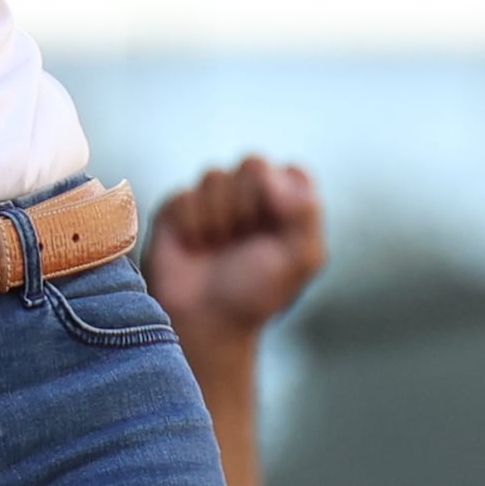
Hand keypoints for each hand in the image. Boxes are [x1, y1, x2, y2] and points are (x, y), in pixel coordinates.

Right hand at [148, 156, 326, 368]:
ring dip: (220, 219)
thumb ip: (306, 210)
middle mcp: (250, 194)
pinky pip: (185, 195)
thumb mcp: (302, 258)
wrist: (206, 321)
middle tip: (244, 240)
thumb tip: (271, 175)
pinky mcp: (179, 206)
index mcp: (286, 204)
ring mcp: (213, 198)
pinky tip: (195, 247)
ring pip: (216, 176)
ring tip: (218, 247)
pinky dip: (193, 225)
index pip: (293, 173)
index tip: (278, 232)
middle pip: (254, 164)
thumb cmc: (256, 292)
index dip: (285, 200)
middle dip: (250, 205)